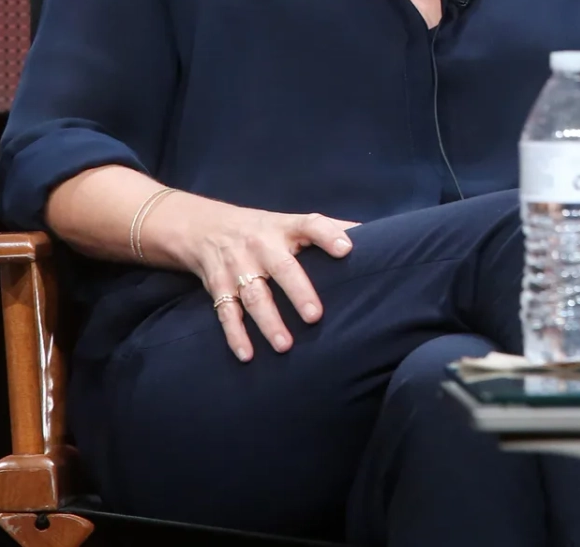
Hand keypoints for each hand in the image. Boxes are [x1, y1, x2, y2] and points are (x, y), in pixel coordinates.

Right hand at [143, 193, 358, 361]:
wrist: (205, 229)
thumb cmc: (265, 230)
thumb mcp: (292, 223)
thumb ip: (330, 229)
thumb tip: (374, 233)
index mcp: (286, 228)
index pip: (311, 225)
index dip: (330, 235)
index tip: (347, 249)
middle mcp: (262, 246)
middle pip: (282, 269)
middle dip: (299, 293)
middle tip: (315, 317)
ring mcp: (238, 267)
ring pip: (255, 296)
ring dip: (269, 322)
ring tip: (285, 345)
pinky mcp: (219, 287)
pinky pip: (226, 313)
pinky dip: (235, 335)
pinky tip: (247, 355)